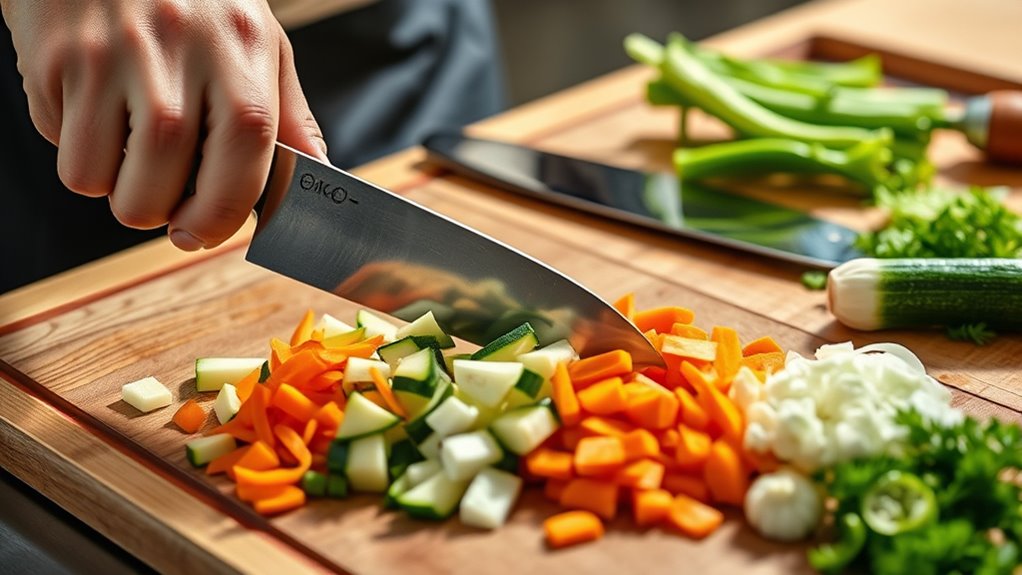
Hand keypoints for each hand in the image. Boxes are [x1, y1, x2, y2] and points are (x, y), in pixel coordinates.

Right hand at [1, 0, 327, 249]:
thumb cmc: (195, 0)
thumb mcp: (258, 41)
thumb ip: (288, 114)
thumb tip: (319, 175)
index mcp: (238, 52)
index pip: (242, 156)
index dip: (222, 214)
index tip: (205, 234)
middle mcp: (174, 53)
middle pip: (154, 189)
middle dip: (156, 215)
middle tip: (162, 195)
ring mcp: (107, 55)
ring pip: (96, 181)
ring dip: (110, 185)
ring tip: (127, 146)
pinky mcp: (54, 59)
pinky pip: (58, 144)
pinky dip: (76, 149)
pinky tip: (95, 111)